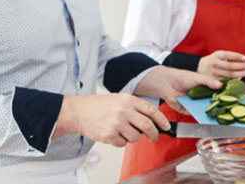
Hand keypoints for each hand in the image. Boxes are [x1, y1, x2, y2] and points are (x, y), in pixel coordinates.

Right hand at [53, 93, 169, 146]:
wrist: (78, 112)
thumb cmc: (98, 106)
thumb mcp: (119, 99)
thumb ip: (135, 107)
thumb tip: (153, 120)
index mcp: (128, 100)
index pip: (151, 111)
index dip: (161, 120)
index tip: (166, 126)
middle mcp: (123, 111)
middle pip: (147, 126)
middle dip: (154, 134)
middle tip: (154, 137)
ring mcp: (116, 123)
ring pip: (136, 137)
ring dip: (132, 137)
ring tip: (123, 131)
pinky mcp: (109, 135)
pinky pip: (123, 144)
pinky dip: (121, 141)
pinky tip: (113, 134)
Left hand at [135, 66, 221, 114]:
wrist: (167, 83)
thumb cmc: (183, 77)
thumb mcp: (198, 77)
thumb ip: (209, 81)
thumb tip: (220, 85)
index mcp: (206, 88)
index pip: (218, 94)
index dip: (225, 97)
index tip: (234, 100)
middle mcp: (202, 97)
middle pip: (213, 104)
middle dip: (220, 107)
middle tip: (228, 110)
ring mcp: (195, 104)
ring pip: (205, 110)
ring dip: (211, 113)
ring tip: (219, 116)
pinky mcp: (188, 110)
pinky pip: (195, 114)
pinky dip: (199, 116)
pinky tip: (206, 117)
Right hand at [197, 51, 244, 79]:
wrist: (199, 67)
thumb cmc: (214, 60)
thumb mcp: (219, 55)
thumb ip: (230, 56)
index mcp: (217, 55)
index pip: (229, 55)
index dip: (239, 57)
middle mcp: (215, 63)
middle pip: (231, 66)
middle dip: (242, 66)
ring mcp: (214, 72)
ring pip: (230, 74)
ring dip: (241, 73)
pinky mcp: (213, 80)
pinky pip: (226, 80)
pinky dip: (234, 79)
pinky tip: (240, 77)